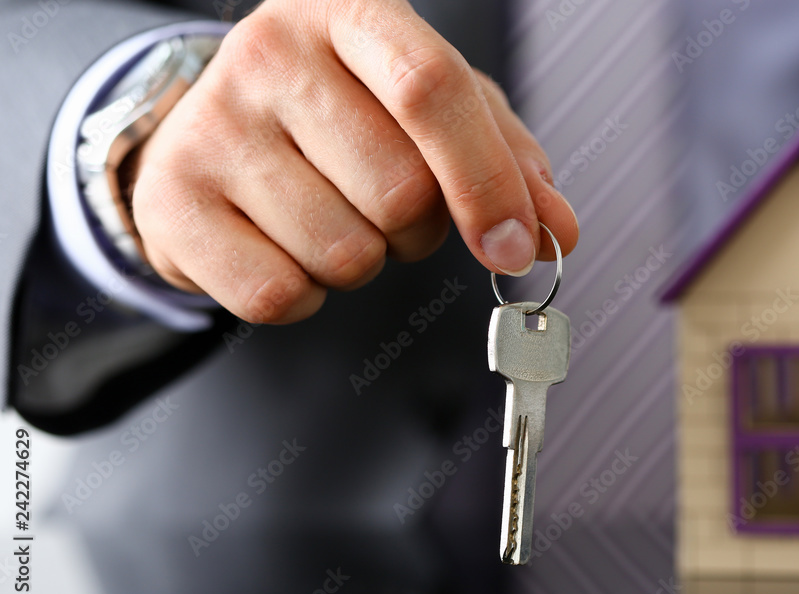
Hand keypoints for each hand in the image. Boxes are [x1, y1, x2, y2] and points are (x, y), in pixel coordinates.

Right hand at [129, 0, 577, 323]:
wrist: (213, 132)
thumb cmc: (341, 117)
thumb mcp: (430, 113)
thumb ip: (505, 161)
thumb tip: (559, 231)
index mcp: (348, 13)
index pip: (432, 89)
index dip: (486, 180)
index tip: (516, 247)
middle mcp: (270, 55)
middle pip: (399, 194)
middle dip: (417, 229)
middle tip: (386, 204)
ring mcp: (212, 126)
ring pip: (345, 254)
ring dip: (362, 260)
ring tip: (329, 214)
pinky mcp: (173, 201)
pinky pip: (280, 295)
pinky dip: (304, 293)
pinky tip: (284, 244)